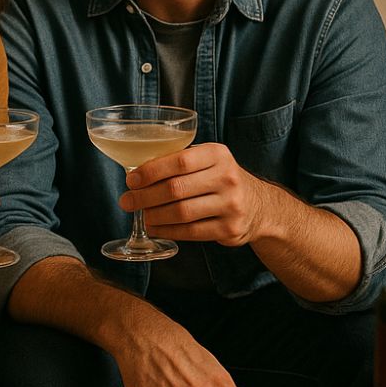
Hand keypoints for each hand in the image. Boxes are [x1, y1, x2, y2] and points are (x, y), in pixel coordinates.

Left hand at [120, 143, 265, 245]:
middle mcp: (227, 178)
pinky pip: (191, 232)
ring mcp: (231, 205)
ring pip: (182, 212)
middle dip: (145, 196)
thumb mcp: (208, 160)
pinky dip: (167, 231)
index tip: (131, 180)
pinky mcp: (229, 229)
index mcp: (218, 154)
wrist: (258, 206)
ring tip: (140, 214)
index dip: (151, 171)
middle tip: (127, 201)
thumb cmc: (220, 178)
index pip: (180, 161)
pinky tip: (154, 227)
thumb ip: (179, 160)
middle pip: (176, 188)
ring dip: (154, 215)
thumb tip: (136, 172)